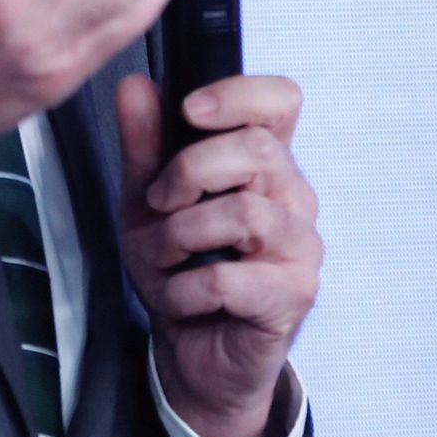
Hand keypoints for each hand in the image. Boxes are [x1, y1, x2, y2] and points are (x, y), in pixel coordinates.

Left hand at [116, 72, 320, 436]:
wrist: (191, 352)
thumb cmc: (180, 267)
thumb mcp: (147, 200)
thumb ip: (144, 144)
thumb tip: (135, 84)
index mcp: (265, 163)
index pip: (281, 101)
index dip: (239, 94)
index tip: (189, 109)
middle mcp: (293, 198)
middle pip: (258, 149)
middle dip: (188, 171)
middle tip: (158, 203)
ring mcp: (300, 247)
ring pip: (245, 213)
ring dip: (181, 236)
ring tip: (162, 258)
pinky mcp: (294, 296)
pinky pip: (230, 279)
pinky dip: (185, 289)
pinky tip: (179, 298)